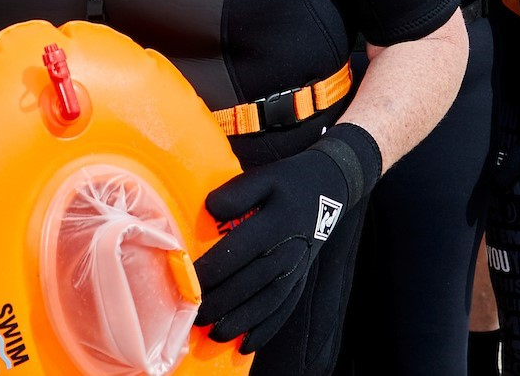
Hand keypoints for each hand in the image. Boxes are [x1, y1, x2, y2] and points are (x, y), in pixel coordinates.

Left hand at [194, 123, 381, 353]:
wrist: (332, 187)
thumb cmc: (290, 180)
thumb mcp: (265, 175)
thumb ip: (237, 191)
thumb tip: (210, 209)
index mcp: (275, 224)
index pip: (236, 253)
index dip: (210, 271)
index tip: (187, 283)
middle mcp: (287, 252)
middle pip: (249, 284)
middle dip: (220, 304)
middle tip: (192, 317)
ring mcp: (296, 269)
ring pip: (266, 303)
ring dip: (240, 322)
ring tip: (215, 335)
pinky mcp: (301, 278)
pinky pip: (283, 309)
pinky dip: (266, 329)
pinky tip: (248, 344)